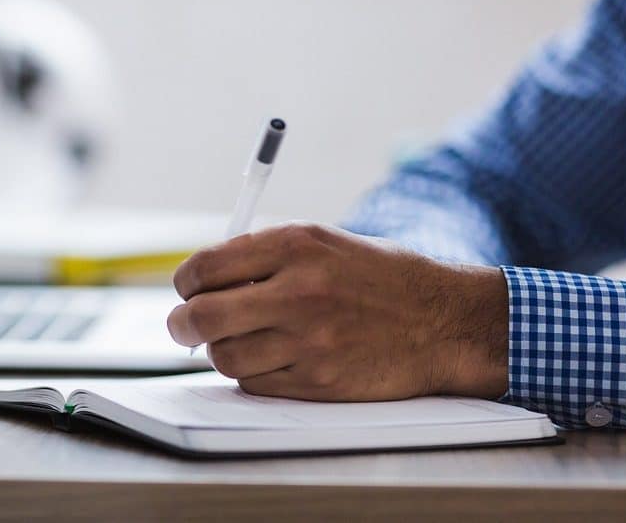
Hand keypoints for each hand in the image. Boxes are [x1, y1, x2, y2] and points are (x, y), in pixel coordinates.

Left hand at [167, 222, 508, 400]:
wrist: (442, 321)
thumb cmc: (380, 278)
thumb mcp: (324, 243)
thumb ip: (265, 255)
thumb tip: (203, 279)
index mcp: (296, 245)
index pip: (205, 267)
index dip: (186, 282)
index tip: (187, 289)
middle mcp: (298, 290)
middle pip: (202, 316)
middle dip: (182, 323)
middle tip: (184, 325)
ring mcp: (308, 340)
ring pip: (224, 356)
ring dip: (221, 351)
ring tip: (239, 340)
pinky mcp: (318, 382)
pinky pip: (255, 383)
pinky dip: (252, 374)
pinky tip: (272, 358)